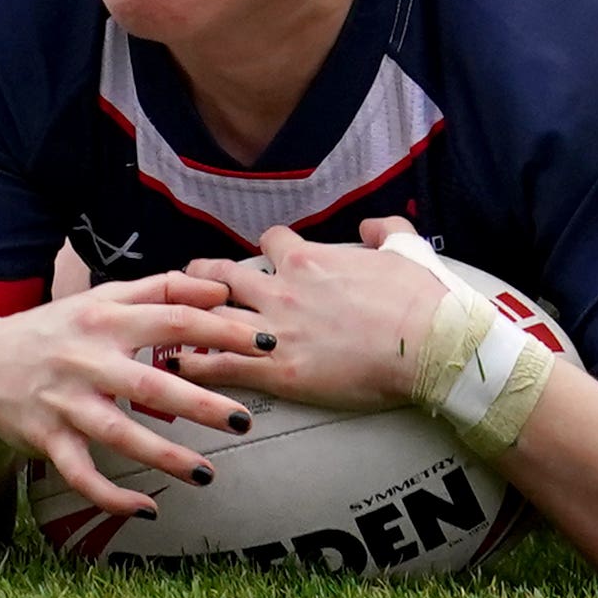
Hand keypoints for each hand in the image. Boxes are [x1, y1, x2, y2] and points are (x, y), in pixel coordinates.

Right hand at [0, 274, 252, 518]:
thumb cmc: (58, 330)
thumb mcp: (103, 300)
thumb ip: (162, 290)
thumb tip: (220, 289)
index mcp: (106, 318)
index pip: (173, 319)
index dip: (221, 330)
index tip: (266, 344)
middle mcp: (86, 359)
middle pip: (149, 382)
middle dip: (200, 403)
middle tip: (244, 420)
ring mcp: (65, 402)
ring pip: (118, 434)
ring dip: (164, 456)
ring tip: (208, 474)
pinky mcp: (47, 439)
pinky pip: (81, 474)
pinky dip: (111, 495)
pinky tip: (147, 509)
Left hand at [166, 219, 452, 414]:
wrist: (430, 344)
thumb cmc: (421, 299)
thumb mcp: (405, 248)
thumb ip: (382, 229)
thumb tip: (371, 226)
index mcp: (309, 260)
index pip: (270, 242)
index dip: (266, 248)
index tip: (265, 256)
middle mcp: (283, 290)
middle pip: (223, 276)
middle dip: (202, 276)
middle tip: (188, 279)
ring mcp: (276, 330)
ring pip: (213, 318)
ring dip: (188, 320)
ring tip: (167, 325)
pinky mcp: (278, 371)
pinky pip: (221, 365)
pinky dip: (195, 364)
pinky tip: (176, 367)